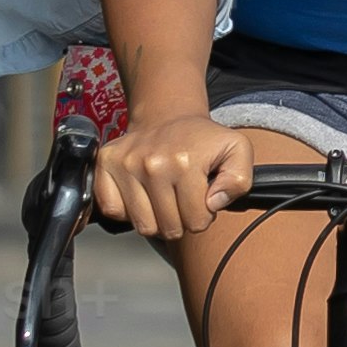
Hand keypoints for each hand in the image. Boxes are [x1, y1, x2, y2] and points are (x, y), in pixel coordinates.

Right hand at [92, 109, 270, 242]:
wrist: (168, 118)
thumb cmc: (201, 140)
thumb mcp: (237, 151)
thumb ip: (240, 180)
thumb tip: (214, 202)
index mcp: (185, 161)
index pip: (196, 222)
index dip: (203, 216)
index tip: (201, 198)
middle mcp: (152, 163)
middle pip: (168, 228)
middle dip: (180, 220)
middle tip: (182, 199)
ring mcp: (125, 164)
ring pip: (143, 225)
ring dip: (156, 219)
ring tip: (163, 198)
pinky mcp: (105, 164)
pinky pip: (113, 211)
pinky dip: (127, 210)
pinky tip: (141, 196)